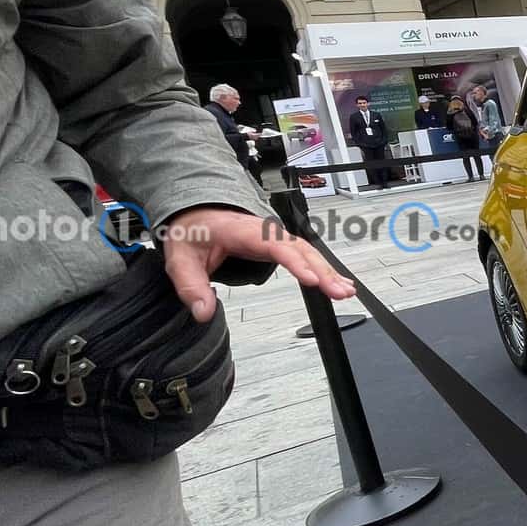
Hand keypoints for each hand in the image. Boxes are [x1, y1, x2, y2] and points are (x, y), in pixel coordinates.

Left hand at [156, 206, 356, 321]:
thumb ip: (191, 286)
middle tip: (339, 292)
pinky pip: (306, 255)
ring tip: (346, 291)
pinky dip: (324, 269)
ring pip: (309, 252)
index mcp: (244, 232)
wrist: (197, 213)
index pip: (276, 246)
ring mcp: (276, 238)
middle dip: (323, 270)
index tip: (311, 279)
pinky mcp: (280, 245)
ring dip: (328, 271)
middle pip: (301, 249)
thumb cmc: (193, 231)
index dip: (296, 262)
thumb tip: (204, 311)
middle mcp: (266, 232)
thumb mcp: (180, 259)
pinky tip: (339, 282)